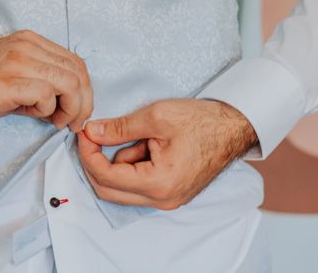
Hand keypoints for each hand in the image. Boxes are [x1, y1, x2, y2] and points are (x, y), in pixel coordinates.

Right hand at [0, 29, 92, 130]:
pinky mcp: (7, 82)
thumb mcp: (9, 73)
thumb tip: (61, 107)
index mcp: (29, 42)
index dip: (84, 90)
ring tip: (57, 122)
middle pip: (78, 72)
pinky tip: (33, 115)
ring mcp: (18, 62)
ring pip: (69, 82)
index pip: (74, 62)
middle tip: (72, 122)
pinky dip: (48, 110)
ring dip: (71, 108)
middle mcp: (27, 47)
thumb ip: (37, 83)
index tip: (77, 110)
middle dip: (84, 102)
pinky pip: (47, 95)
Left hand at [77, 99, 257, 209]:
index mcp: (159, 183)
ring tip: (136, 135)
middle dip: (94, 162)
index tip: (83, 133)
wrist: (234, 127)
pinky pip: (137, 185)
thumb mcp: (156, 117)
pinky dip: (130, 165)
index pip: (106, 176)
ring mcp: (167, 199)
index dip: (88, 153)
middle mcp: (162, 199)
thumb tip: (91, 132)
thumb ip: (119, 128)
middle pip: (108, 190)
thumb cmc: (201, 121)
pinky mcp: (169, 192)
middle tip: (92, 135)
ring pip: (121, 188)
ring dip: (116, 162)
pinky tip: (144, 144)